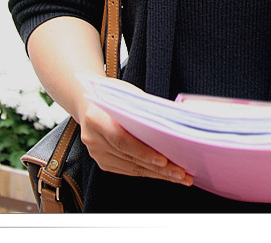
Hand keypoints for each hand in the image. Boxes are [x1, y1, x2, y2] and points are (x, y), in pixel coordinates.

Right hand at [78, 80, 192, 184]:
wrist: (89, 101)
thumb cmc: (113, 94)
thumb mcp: (126, 94)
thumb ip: (143, 109)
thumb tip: (171, 124)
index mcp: (96, 119)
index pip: (122, 140)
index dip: (143, 152)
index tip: (164, 161)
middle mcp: (93, 139)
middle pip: (129, 158)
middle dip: (157, 168)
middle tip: (181, 174)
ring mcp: (96, 153)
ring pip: (131, 168)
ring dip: (157, 174)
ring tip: (179, 177)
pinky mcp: (102, 161)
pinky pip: (127, 170)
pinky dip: (147, 172)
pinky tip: (164, 174)